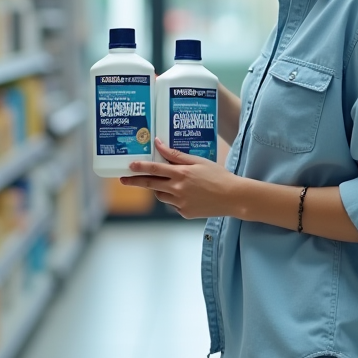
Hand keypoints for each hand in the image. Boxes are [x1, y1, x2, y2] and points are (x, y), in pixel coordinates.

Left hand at [120, 139, 241, 218]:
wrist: (233, 197)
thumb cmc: (218, 176)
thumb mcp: (198, 161)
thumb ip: (176, 155)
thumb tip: (159, 144)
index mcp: (181, 174)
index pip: (155, 169)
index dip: (140, 167)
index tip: (129, 166)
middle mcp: (178, 189)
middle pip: (150, 184)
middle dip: (135, 181)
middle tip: (124, 179)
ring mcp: (180, 203)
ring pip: (161, 195)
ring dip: (160, 189)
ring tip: (170, 184)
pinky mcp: (185, 213)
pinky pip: (173, 204)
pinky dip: (175, 198)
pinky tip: (189, 194)